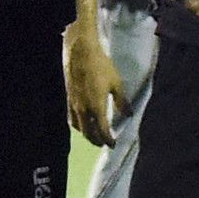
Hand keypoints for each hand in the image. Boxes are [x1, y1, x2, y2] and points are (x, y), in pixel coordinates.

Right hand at [64, 25, 124, 146]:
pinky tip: (82, 122)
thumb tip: (129, 114)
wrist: (81, 53)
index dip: (108, 140)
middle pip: (89, 133)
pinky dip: (78, 125)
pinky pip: (72, 118)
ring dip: (87, 134)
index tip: (113, 144)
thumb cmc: (101, 66)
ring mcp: (74, 104)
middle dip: (97, 141)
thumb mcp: (117, 83)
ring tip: (94, 135)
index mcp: (97, 107)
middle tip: (104, 143)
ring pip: (79, 127)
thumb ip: (122, 102)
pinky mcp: (69, 98)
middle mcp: (84, 109)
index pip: (102, 131)